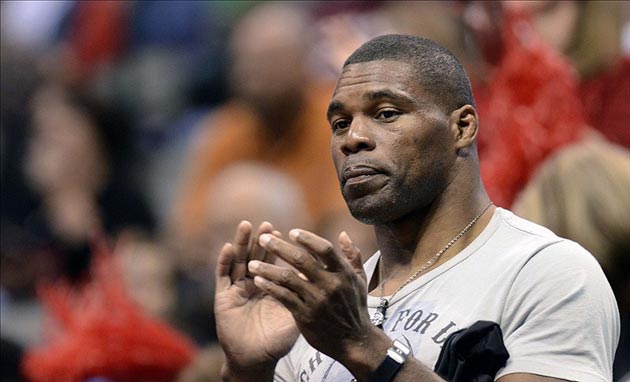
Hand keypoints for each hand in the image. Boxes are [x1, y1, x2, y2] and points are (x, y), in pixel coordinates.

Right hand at [214, 221, 298, 373]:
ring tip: (246, 226)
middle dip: (261, 240)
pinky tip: (228, 247)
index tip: (288, 233)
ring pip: (239, 261)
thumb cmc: (278, 340)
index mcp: (272, 287)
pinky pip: (223, 276)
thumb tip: (321, 276)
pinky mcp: (223, 297)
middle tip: (267, 224)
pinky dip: (224, 261)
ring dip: (241, 243)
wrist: (257, 360)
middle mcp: (253, 284)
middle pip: (257, 256)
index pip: (276, 262)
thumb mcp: (295, 315)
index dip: (281, 248)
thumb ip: (305, 296)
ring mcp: (238, 289)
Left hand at [248, 229, 378, 364]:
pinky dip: (270, 287)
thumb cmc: (355, 307)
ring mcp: (316, 300)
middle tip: (262, 238)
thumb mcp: (360, 280)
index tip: (292, 232)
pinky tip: (258, 280)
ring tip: (251, 263)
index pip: (324, 248)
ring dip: (267, 269)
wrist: (354, 341)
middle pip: (301, 259)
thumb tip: (342, 234)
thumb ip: (352, 255)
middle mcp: (330, 284)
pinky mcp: (305, 315)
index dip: (307, 238)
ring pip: (287, 278)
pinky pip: (283, 297)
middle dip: (279, 247)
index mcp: (343, 273)